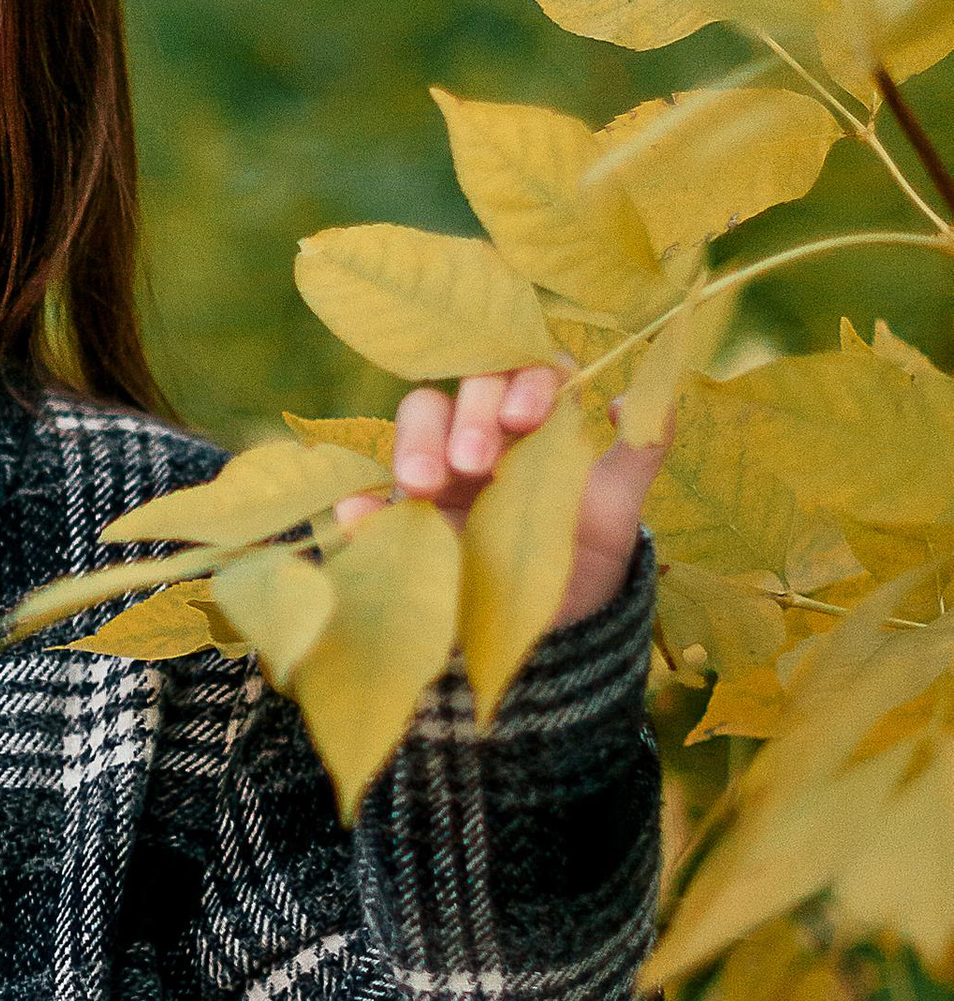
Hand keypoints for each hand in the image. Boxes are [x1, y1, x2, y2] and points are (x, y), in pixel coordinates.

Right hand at [337, 366, 664, 630]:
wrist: (557, 630)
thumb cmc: (586, 556)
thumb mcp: (620, 506)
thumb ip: (641, 448)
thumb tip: (633, 397)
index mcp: (531, 421)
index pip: (521, 369)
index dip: (522, 379)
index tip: (529, 418)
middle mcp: (480, 435)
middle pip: (460, 390)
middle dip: (468, 416)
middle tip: (475, 463)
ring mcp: (437, 475)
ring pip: (414, 426)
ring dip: (415, 444)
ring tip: (423, 486)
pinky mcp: (403, 519)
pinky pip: (366, 501)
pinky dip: (359, 504)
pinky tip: (359, 514)